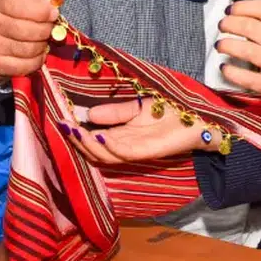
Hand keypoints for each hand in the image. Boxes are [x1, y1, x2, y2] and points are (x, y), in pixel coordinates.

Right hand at [0, 0, 58, 80]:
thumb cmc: (4, 13)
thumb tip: (53, 8)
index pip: (22, 5)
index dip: (42, 11)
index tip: (53, 13)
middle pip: (30, 30)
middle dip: (47, 29)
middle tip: (49, 28)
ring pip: (30, 49)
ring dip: (43, 45)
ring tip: (41, 40)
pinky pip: (26, 65)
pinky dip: (37, 60)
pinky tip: (35, 53)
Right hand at [66, 99, 220, 164]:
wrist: (200, 117)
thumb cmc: (172, 110)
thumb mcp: (139, 106)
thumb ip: (116, 111)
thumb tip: (89, 114)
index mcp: (122, 135)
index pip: (94, 139)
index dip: (77, 133)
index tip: (60, 120)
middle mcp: (126, 146)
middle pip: (95, 151)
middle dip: (77, 141)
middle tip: (62, 127)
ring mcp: (137, 150)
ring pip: (105, 155)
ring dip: (88, 144)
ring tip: (74, 131)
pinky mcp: (149, 151)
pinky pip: (124, 152)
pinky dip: (109, 146)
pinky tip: (97, 134)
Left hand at [218, 0, 260, 133]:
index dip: (243, 6)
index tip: (233, 9)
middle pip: (248, 26)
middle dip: (230, 23)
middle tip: (222, 25)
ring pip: (242, 49)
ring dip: (226, 44)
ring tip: (221, 44)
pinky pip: (243, 77)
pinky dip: (230, 71)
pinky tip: (224, 68)